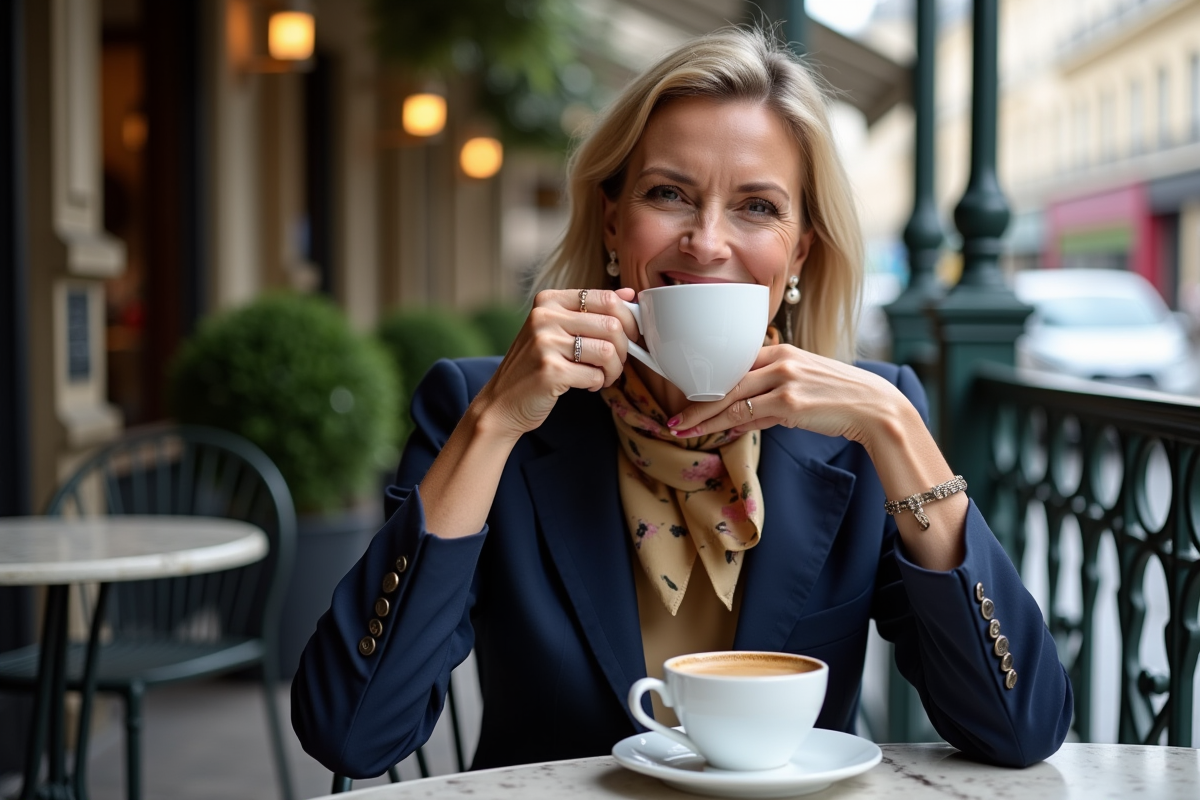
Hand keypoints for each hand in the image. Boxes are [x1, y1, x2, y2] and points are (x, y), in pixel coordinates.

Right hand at [474, 287, 639, 438]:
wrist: (502, 402)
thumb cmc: (535, 365)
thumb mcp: (557, 330)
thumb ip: (590, 311)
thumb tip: (629, 294)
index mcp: (549, 301)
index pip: (606, 298)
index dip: (629, 319)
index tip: (631, 336)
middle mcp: (544, 317)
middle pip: (612, 326)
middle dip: (624, 349)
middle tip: (615, 363)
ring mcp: (545, 343)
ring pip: (608, 352)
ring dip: (613, 370)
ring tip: (602, 377)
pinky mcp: (550, 371)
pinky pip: (595, 375)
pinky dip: (597, 384)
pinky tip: (585, 385)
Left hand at [665, 344, 907, 446]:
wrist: (875, 407)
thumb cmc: (838, 398)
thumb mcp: (801, 387)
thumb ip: (768, 399)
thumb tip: (738, 419)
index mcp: (781, 350)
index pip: (735, 365)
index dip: (708, 383)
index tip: (687, 397)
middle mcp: (780, 361)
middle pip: (727, 382)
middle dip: (697, 404)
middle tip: (674, 420)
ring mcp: (784, 380)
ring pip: (732, 399)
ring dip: (704, 418)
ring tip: (682, 430)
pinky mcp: (790, 402)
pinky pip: (750, 415)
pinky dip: (728, 426)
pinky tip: (713, 434)